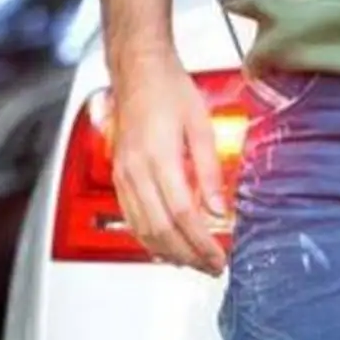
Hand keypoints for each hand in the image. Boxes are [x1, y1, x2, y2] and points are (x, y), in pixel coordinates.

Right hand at [110, 55, 227, 275]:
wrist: (139, 71)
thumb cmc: (170, 89)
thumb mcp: (202, 126)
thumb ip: (211, 171)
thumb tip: (221, 209)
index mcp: (159, 158)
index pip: (184, 214)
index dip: (202, 242)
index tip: (220, 257)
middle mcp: (136, 171)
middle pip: (162, 229)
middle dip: (188, 255)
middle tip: (211, 267)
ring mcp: (123, 175)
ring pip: (143, 229)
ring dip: (168, 253)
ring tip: (193, 263)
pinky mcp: (119, 176)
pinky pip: (131, 218)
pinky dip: (148, 238)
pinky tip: (165, 246)